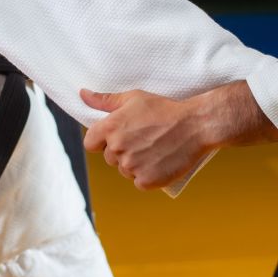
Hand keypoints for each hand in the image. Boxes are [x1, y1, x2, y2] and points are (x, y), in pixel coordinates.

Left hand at [81, 81, 277, 189]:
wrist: (195, 125)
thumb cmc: (165, 109)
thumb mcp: (134, 98)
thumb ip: (105, 100)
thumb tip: (82, 94)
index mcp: (110, 128)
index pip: (90, 143)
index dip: (103, 140)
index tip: (119, 136)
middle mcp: (116, 148)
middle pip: (109, 158)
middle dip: (123, 151)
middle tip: (145, 140)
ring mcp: (131, 167)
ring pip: (125, 170)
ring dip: (135, 164)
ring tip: (155, 149)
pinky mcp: (146, 181)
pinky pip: (139, 182)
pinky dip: (148, 176)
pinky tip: (159, 162)